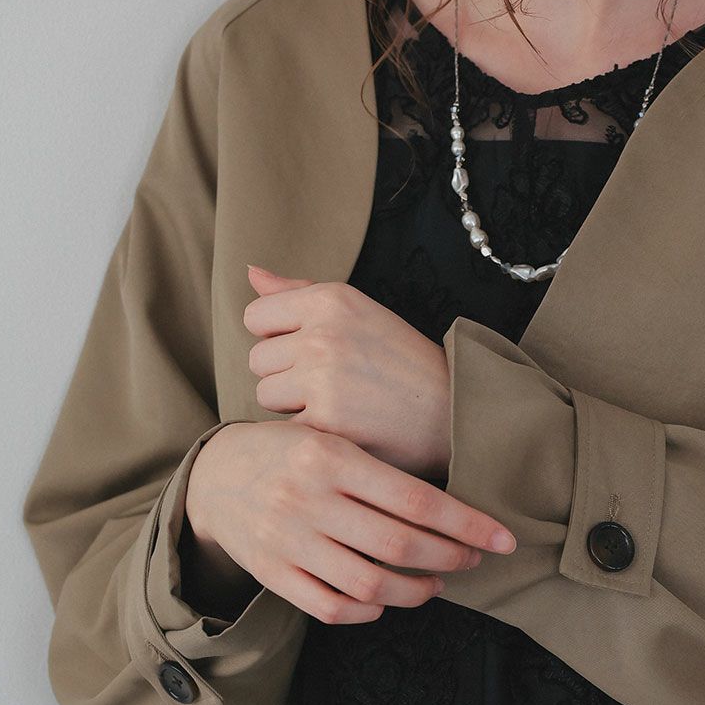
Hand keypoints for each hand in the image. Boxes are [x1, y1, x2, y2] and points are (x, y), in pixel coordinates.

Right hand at [183, 419, 516, 626]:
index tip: (502, 538)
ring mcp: (287, 542)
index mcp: (329, 457)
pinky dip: (367, 612)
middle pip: (398, 545)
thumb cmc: (288, 452)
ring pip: (369, 585)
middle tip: (472, 559)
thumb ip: (381, 470)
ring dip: (415, 591)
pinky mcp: (272, 575)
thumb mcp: (330, 439)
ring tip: (436, 584)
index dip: (466, 524)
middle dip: (449, 557)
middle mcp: (307, 500)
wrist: (212, 475)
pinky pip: (330, 608)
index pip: (414, 498)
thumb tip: (453, 508)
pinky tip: (386, 603)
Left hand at [244, 265, 450, 477]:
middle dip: (285, 374)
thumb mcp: (359, 311)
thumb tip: (251, 272)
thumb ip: (299, 293)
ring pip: (266, 395)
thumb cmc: (404, 362)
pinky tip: (343, 426)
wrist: (454, 411)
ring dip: (292, 405)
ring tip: (336, 403)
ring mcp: (322, 379)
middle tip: (331, 382)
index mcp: (330, 299)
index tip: (312, 350)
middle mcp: (322, 334)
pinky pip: (286, 427)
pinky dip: (309, 432)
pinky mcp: (325, 424)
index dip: (279, 337)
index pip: (256, 316)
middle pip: (257, 360)